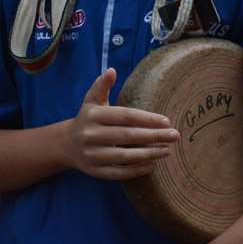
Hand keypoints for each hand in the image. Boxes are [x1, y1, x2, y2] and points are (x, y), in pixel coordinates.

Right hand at [65, 68, 179, 180]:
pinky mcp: (95, 171)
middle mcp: (90, 135)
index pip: (125, 116)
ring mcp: (92, 154)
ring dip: (149, 154)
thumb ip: (102, 86)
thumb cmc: (87, 119)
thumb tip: (111, 70)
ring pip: (125, 156)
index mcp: (92, 115)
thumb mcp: (91, 101)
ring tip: (167, 150)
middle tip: (175, 136)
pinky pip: (119, 173)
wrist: (66, 144)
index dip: (147, 118)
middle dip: (154, 136)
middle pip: (128, 136)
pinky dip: (137, 170)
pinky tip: (152, 165)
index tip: (167, 121)